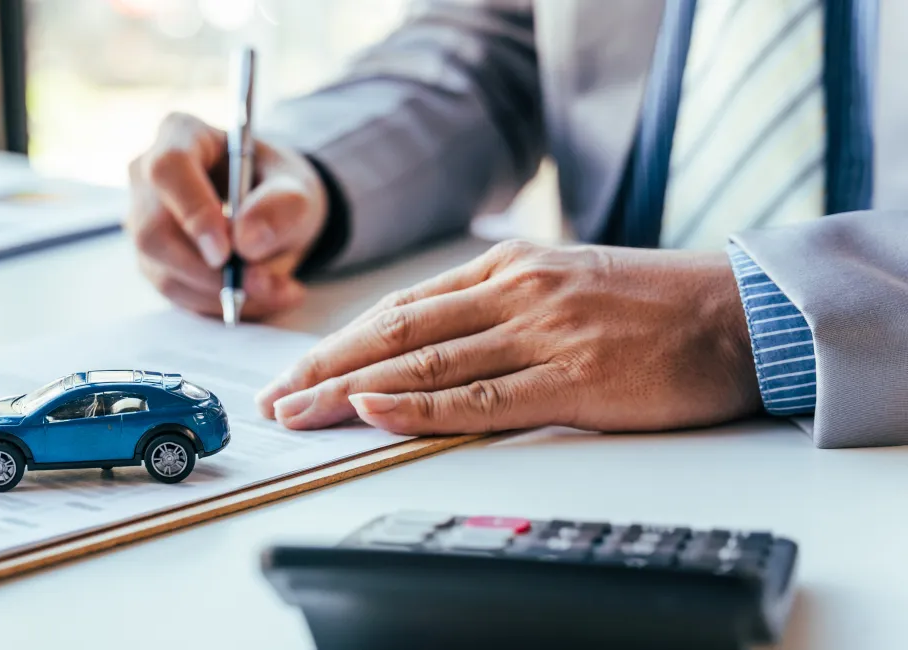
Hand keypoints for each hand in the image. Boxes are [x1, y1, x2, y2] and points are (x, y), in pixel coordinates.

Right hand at [126, 113, 327, 319]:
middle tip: (262, 283)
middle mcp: (147, 176)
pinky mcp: (151, 260)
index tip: (226, 252)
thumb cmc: (278, 189)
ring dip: (222, 293)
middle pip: (152, 231)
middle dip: (208, 270)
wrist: (272, 214)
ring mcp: (142, 221)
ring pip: (164, 271)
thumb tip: (246, 242)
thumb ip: (281, 207)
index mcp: (180, 135)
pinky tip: (258, 296)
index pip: (168, 170)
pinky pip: (176, 293)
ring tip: (278, 290)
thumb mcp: (297, 190)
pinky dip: (220, 304)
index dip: (193, 212)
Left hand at [256, 241, 761, 433]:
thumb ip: (498, 306)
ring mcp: (541, 333)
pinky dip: (417, 406)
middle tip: (275, 399)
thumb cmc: (655, 306)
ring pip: (423, 363)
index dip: (339, 343)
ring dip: (350, 391)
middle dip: (325, 368)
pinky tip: (371, 412)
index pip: (400, 308)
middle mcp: (514, 292)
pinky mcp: (573, 379)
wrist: (741, 313)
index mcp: (507, 268)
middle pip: (395, 333)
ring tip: (300, 413)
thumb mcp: (564, 283)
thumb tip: (430, 342)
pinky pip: (478, 397)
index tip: (295, 371)